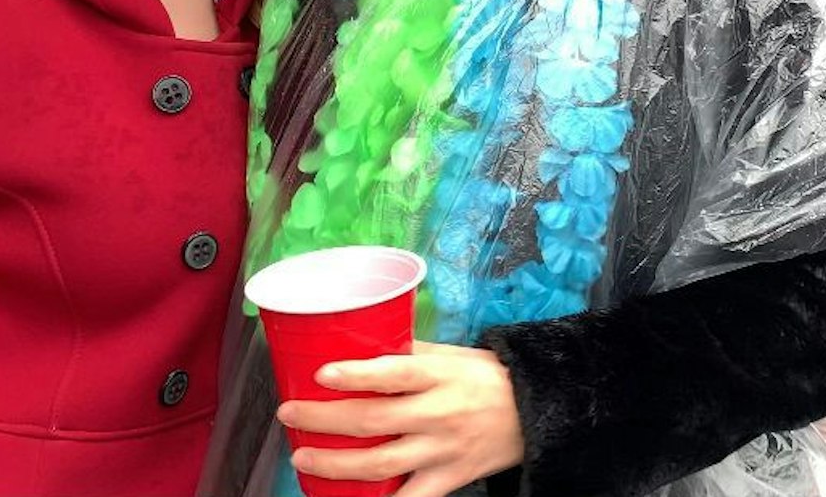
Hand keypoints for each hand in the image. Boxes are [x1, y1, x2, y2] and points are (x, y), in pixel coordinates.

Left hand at [277, 342, 523, 496]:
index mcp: (440, 376)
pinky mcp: (449, 479)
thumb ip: (407, 353)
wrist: (535, 412)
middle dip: (325, 419)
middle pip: (375, 420)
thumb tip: (358, 347)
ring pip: (381, 464)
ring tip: (304, 457)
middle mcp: (440, 414)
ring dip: (336, 464)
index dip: (355, 375)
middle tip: (290, 413)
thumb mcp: (451, 355)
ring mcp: (442, 451)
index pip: (394, 372)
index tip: (320, 374)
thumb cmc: (487, 378)